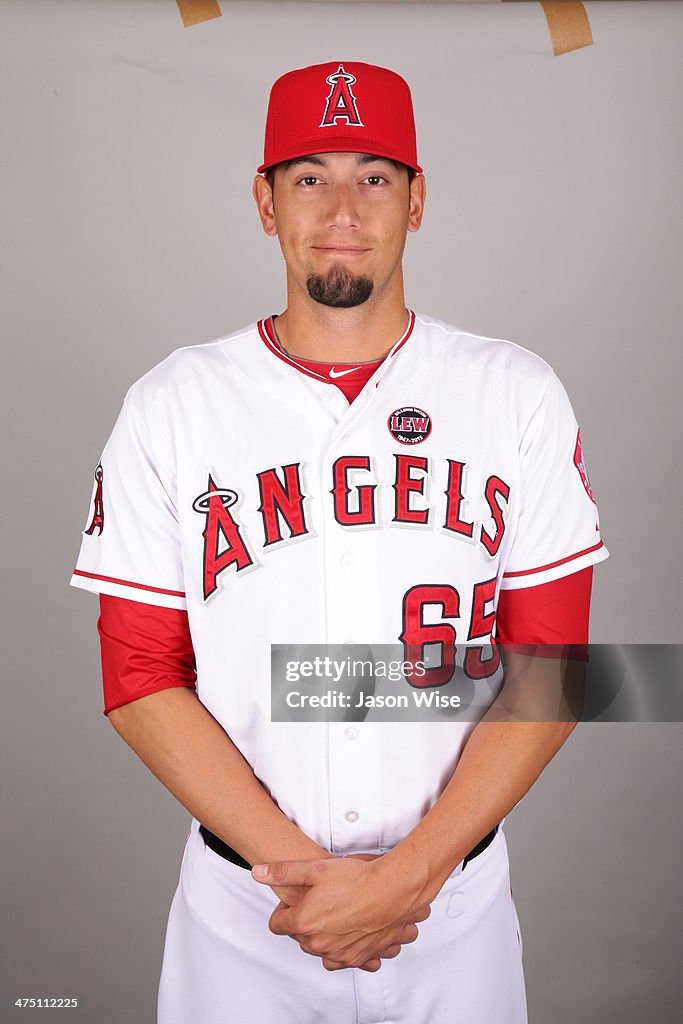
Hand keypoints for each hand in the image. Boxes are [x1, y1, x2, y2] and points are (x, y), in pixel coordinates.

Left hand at [251, 852, 430, 970]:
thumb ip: (283, 872)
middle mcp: (319, 944)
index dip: (285, 908)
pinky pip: (342, 960)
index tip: (298, 897)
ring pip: (319, 949)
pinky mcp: (359, 958)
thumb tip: (258, 873)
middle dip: (304, 920)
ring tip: (336, 912)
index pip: (277, 924)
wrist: (393, 889)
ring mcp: (339, 954)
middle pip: (298, 937)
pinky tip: (349, 930)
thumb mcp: (315, 868)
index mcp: (303, 923)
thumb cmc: (357, 878)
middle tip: (320, 900)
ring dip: (323, 935)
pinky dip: (342, 948)